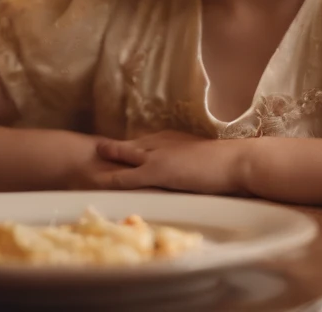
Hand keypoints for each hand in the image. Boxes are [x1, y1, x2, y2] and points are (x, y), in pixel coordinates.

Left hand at [93, 129, 249, 194]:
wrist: (236, 161)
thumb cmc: (227, 162)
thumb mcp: (203, 158)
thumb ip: (190, 161)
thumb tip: (187, 170)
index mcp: (172, 137)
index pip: (144, 141)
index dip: (128, 147)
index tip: (113, 149)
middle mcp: (161, 142)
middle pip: (130, 146)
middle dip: (112, 150)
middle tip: (93, 152)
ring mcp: (158, 156)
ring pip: (124, 157)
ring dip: (107, 161)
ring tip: (85, 165)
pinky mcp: (158, 171)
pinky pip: (129, 176)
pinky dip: (113, 178)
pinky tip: (99, 182)